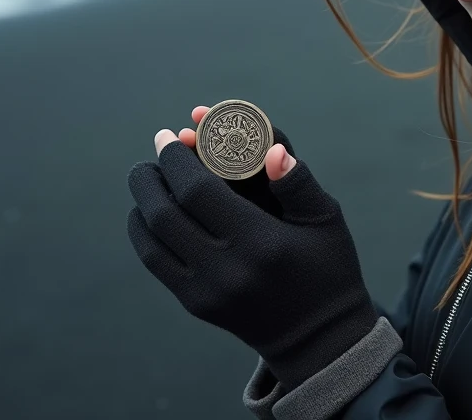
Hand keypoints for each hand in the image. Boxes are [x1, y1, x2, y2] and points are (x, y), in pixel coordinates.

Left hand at [126, 107, 380, 390]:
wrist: (319, 337)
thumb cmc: (327, 266)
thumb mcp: (325, 219)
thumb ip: (297, 180)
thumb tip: (271, 148)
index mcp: (261, 242)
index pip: (198, 191)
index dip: (177, 159)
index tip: (172, 134)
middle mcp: (228, 270)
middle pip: (165, 213)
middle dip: (152, 175)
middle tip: (157, 147)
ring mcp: (207, 292)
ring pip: (152, 238)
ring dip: (143, 200)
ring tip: (149, 176)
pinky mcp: (196, 305)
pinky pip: (156, 261)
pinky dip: (143, 231)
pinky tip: (148, 210)